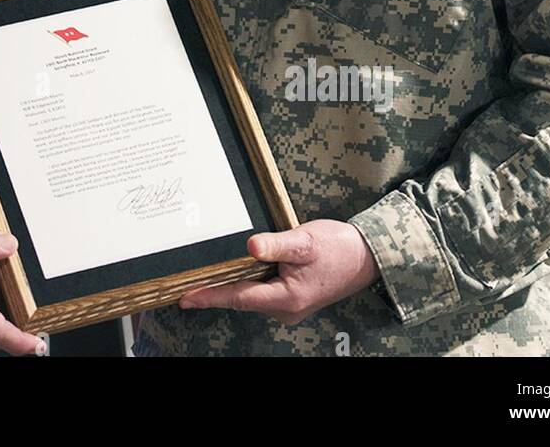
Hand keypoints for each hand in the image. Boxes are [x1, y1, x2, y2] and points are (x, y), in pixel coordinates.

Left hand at [178, 220, 379, 322]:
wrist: (365, 257)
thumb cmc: (337, 248)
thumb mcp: (305, 241)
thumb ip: (276, 244)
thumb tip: (251, 247)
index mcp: (287, 298)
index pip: (239, 297)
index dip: (210, 296)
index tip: (185, 297)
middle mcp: (285, 308)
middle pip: (241, 297)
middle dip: (215, 289)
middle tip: (184, 281)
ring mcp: (288, 305)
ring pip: (251, 294)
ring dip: (230, 283)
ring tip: (203, 273)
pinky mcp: (290, 297)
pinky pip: (261, 290)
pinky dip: (246, 280)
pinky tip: (235, 269)